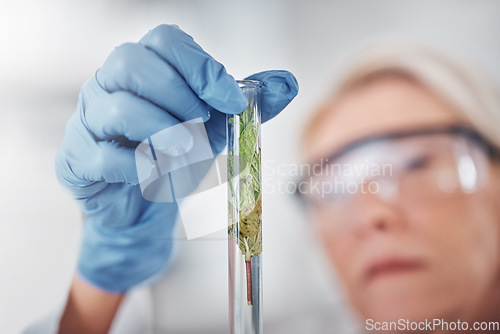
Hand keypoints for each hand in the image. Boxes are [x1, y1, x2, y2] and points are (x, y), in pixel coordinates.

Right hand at [55, 24, 297, 292]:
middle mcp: (108, 85)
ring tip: (187, 151)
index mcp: (143, 68)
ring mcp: (87, 121)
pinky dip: (139, 168)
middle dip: (178, 94)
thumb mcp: (216, 126)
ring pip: (118, 109)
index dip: (200, 67)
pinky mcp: (76, 160)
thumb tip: (288, 84)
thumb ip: (248, 103)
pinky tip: (156, 175)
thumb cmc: (175, 156)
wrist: (144, 206)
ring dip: (164, 132)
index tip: (232, 100)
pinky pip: (103, 157)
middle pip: (131, 63)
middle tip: (202, 123)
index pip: (164, 41)